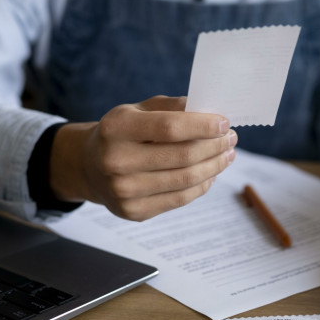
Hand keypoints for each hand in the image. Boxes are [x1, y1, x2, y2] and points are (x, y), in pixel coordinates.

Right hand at [48, 96, 236, 220]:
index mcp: (116, 128)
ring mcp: (123, 190)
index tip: (224, 122)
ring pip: (185, 179)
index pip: (170, 127)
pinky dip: (202, 185)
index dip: (202, 126)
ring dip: (214, 166)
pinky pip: (180, 199)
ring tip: (227, 155)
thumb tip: (210, 113)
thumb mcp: (138, 110)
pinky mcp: (133, 211)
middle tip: (231, 138)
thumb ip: (171, 108)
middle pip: (182, 156)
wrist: (89, 166)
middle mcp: (116, 161)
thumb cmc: (121, 133)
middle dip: (214, 146)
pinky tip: (211, 173)